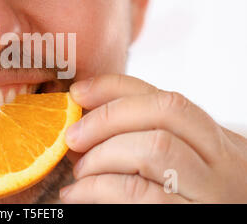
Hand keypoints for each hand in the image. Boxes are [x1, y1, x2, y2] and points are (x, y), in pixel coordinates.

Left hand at [60, 75, 246, 202]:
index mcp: (218, 143)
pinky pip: (137, 193)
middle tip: (72, 136)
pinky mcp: (186, 219)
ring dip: (101, 155)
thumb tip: (83, 126)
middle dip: (106, 118)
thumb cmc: (185, 200)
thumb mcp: (179, 168)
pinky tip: (77, 193)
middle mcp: (225, 163)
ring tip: (80, 172)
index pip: (167, 98)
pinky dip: (96, 188)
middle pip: (163, 113)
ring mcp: (211, 193)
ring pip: (153, 148)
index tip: (78, 92)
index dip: (115, 87)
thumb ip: (142, 142)